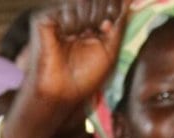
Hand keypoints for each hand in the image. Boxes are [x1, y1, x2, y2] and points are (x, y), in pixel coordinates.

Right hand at [23, 0, 126, 118]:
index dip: (110, 8)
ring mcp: (60, 21)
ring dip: (84, 21)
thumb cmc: (87, 77)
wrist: (65, 93)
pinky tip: (67, 37)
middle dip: (97, 14)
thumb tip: (128, 3)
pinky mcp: (45, 22)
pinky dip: (70, 24)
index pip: (102, 5)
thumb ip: (119, 27)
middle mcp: (76, 21)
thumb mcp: (111, 51)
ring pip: (80, 2)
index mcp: (91, 28)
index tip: (113, 19)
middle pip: (91, 1)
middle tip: (90, 34)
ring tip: (77, 38)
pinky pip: (63, 11)